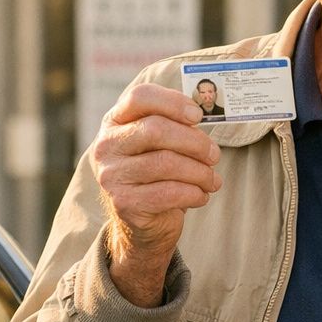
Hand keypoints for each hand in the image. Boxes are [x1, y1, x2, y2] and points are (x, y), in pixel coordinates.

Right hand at [91, 83, 222, 304]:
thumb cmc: (158, 176)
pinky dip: (194, 193)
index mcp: (115, 122)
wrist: (143, 225)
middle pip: (156, 129)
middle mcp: (107, 145)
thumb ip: (176, 127)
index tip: (198, 115)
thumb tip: (206, 116)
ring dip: (200, 172)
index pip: (140, 97)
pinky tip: (201, 195)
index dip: (173, 102)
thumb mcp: (161, 146)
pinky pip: (169, 192)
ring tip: (212, 180)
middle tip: (214, 155)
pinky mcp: (123, 202)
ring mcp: (111, 175)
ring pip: (166, 163)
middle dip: (195, 142)